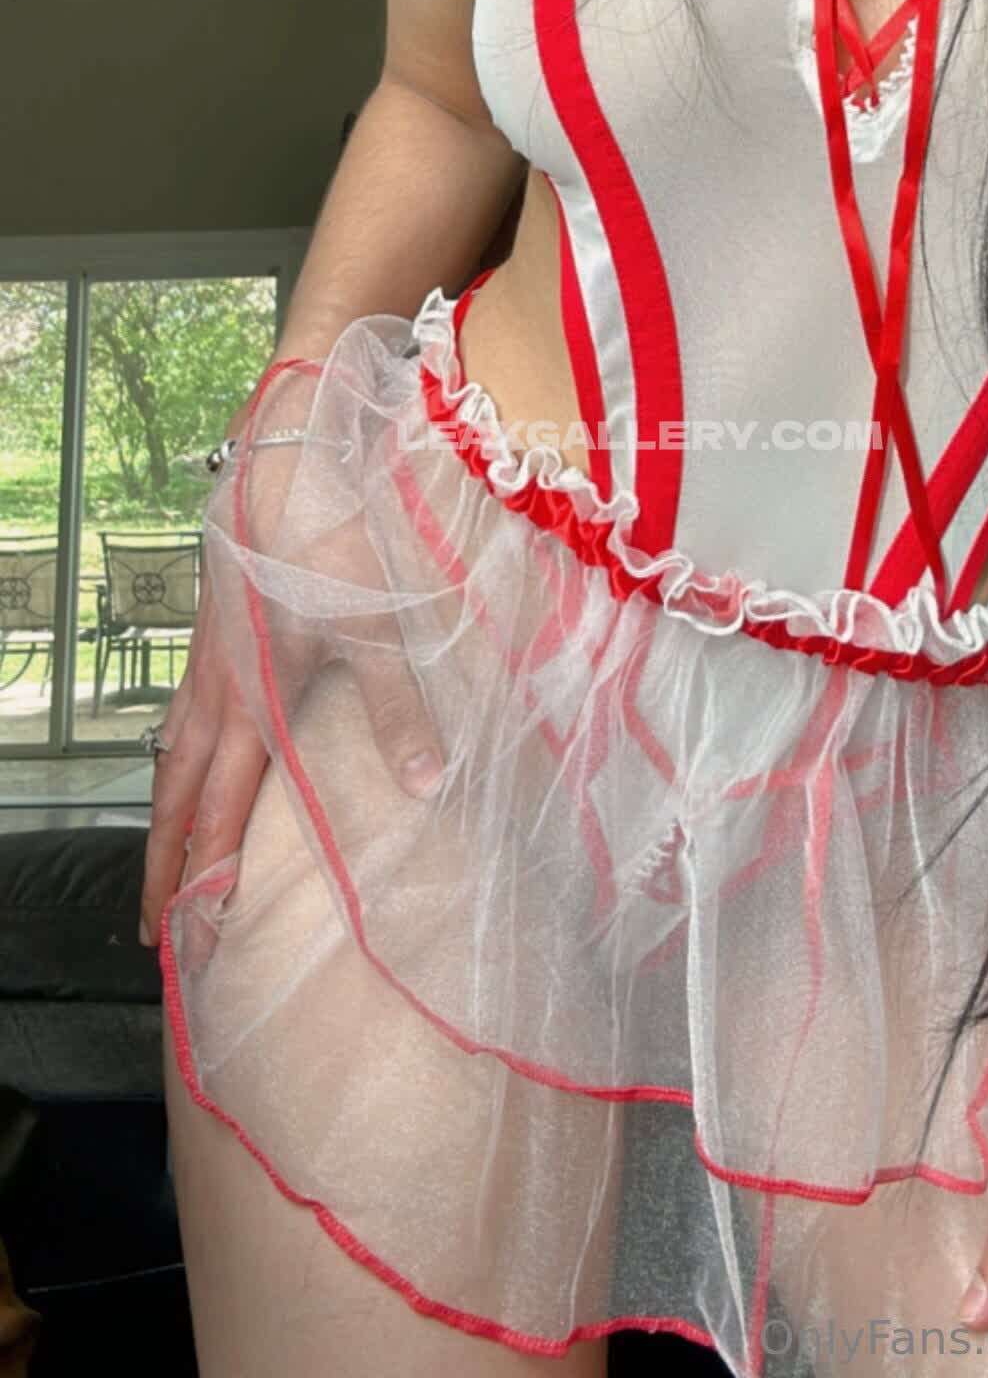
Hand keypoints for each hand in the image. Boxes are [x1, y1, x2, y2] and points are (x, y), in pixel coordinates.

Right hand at [140, 351, 445, 962]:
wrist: (285, 465)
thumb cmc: (331, 548)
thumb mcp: (375, 632)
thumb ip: (399, 713)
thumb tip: (424, 786)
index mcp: (250, 710)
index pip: (218, 815)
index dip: (202, 878)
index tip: (189, 934)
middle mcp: (216, 696)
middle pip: (179, 800)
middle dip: (165, 867)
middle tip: (150, 928)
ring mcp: (207, 663)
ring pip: (171, 757)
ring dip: (165, 813)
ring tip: (160, 852)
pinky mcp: (213, 631)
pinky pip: (180, 713)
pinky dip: (174, 751)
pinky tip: (183, 748)